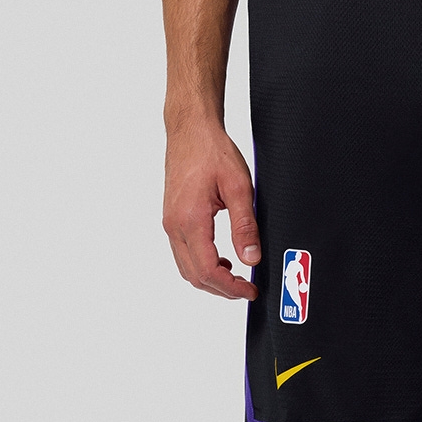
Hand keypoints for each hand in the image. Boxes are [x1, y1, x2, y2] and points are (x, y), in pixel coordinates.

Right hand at [162, 122, 260, 299]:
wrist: (190, 130)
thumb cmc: (212, 151)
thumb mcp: (239, 187)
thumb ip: (245, 226)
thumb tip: (251, 258)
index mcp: (190, 220)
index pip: (208, 270)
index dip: (230, 287)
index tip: (250, 291)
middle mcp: (174, 225)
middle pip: (194, 276)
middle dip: (221, 289)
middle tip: (246, 289)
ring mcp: (170, 223)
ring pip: (187, 268)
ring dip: (211, 279)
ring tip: (236, 277)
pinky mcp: (172, 219)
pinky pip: (184, 254)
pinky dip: (202, 266)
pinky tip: (222, 260)